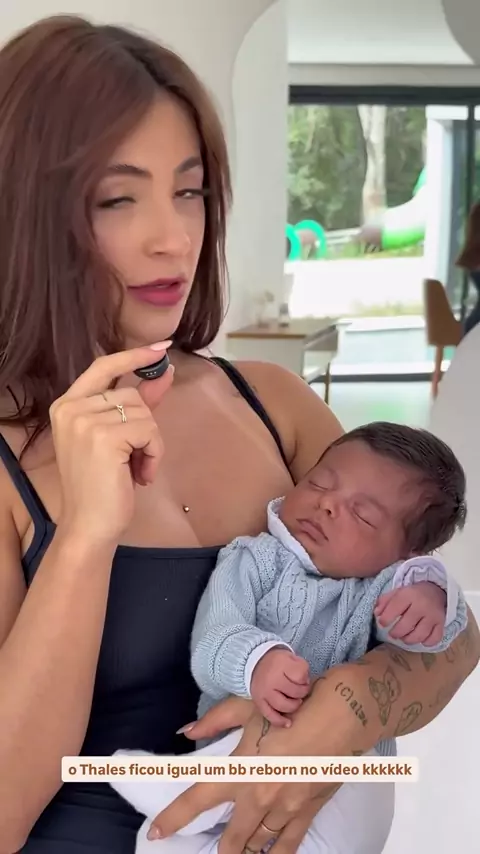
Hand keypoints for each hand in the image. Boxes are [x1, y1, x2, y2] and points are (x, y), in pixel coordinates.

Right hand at [50, 342, 172, 545]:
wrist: (89, 525)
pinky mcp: (104, 437)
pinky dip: (154, 454)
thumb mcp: (120, 439)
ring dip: (151, 443)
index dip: (133, 356)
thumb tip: (165, 371)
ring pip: (144, 412)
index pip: (103, 366)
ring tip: (137, 469)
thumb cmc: (102, 485)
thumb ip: (139, 404)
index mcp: (68, 405)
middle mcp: (71, 408)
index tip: (161, 348)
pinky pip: (150, 431)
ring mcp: (85, 421)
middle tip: (136, 459)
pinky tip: (141, 475)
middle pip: (132, 395)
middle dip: (145, 427)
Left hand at [148, 675, 358, 853]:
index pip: (197, 799)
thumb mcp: (248, 707)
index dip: (173, 818)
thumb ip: (214, 721)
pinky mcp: (307, 812)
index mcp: (239, 769)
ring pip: (258, 845)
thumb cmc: (292, 706)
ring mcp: (285, 809)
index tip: (155, 833)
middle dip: (220, 850)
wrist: (341, 715)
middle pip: (231, 838)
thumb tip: (187, 731)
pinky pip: (288, 844)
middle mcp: (258, 796)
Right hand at [250, 648, 309, 725]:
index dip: (305, 680)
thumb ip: (302, 669)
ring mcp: (264, 692)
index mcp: (280, 663)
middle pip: (294, 692)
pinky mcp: (258, 701)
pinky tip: (288, 723)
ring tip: (296, 701)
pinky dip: (279, 721)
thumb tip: (305, 684)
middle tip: (301, 690)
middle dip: (302, 692)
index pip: (300, 676)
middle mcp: (271, 678)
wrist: (256, 663)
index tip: (304, 679)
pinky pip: (269, 714)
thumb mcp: (291, 658)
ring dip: (294, 705)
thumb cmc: (278, 662)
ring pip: (283, 705)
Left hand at [375, 581, 446, 645]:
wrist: (436, 590)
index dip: (386, 619)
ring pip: (420, 635)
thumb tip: (376, 613)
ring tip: (404, 638)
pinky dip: (426, 642)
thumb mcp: (397, 592)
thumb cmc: (412, 594)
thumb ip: (385, 601)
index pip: (395, 608)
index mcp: (409, 595)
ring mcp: (433, 616)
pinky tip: (421, 639)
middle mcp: (422, 605)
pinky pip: (434, 639)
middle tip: (392, 634)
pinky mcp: (441, 624)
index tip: (382, 623)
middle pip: (406, 625)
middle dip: (396, 633)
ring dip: (408, 640)